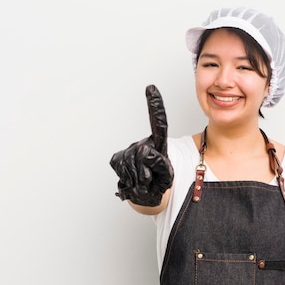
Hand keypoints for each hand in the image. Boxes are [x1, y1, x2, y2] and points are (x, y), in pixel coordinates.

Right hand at [109, 85, 173, 205]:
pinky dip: (128, 180)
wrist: (148, 196)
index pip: (158, 124)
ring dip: (138, 180)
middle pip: (143, 155)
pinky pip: (122, 169)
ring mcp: (129, 150)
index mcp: (160, 145)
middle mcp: (143, 144)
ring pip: (132, 165)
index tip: (150, 88)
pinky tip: (133, 180)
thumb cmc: (159, 184)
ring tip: (144, 182)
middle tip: (151, 180)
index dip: (155, 106)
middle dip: (148, 173)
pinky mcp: (117, 159)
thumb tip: (146, 153)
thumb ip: (161, 166)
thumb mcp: (167, 177)